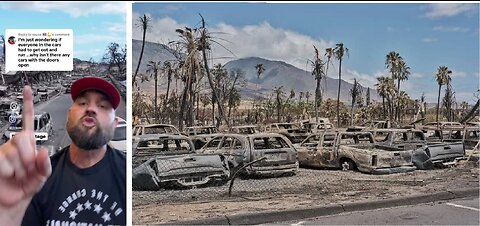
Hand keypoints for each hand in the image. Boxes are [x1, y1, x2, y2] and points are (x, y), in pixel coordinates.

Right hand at [0, 86, 51, 223]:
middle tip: (28, 168)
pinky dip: (9, 172)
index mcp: (28, 144)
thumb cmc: (26, 186)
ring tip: (18, 174)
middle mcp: (14, 145)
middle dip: (28, 156)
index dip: (28, 104)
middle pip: (23, 138)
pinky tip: (8, 176)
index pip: (28, 121)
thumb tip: (42, 151)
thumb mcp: (42, 176)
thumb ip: (45, 164)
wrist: (13, 200)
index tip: (28, 89)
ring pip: (14, 152)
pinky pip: (4, 162)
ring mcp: (2, 152)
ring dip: (20, 168)